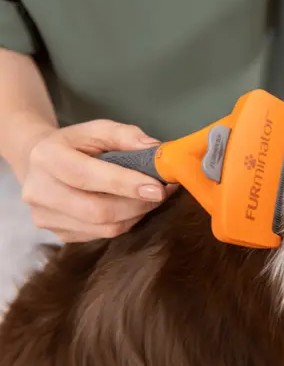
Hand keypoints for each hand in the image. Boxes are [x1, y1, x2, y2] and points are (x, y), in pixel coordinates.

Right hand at [20, 119, 177, 241]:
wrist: (39, 164)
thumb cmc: (75, 145)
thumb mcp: (97, 130)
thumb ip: (126, 135)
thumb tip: (155, 149)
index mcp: (47, 158)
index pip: (88, 176)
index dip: (126, 184)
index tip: (158, 188)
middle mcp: (39, 191)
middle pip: (98, 210)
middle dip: (138, 204)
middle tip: (162, 193)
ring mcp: (46, 218)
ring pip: (104, 228)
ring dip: (136, 214)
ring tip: (151, 198)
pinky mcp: (58, 235)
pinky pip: (102, 235)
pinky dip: (125, 222)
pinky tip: (133, 207)